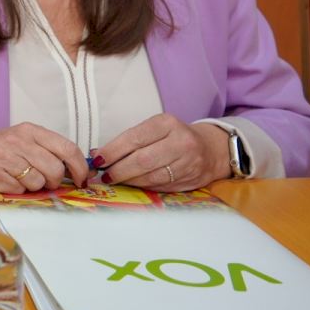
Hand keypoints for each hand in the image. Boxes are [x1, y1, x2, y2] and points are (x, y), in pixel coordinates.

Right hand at [0, 122, 88, 192]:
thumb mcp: (21, 140)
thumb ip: (47, 150)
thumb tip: (77, 170)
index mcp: (29, 130)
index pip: (66, 147)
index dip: (79, 167)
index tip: (82, 179)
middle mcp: (18, 140)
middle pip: (54, 169)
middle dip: (54, 181)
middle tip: (45, 182)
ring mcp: (4, 156)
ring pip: (38, 182)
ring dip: (34, 186)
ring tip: (20, 178)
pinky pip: (20, 190)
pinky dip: (17, 190)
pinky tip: (7, 181)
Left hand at [89, 115, 229, 191]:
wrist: (211, 149)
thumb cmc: (174, 137)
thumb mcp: (155, 129)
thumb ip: (129, 140)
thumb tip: (98, 153)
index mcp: (167, 123)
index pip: (134, 138)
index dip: (113, 150)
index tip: (98, 159)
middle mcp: (180, 142)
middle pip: (142, 160)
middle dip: (119, 169)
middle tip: (105, 174)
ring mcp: (188, 163)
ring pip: (150, 176)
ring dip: (128, 180)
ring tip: (115, 179)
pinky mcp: (191, 180)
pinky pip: (160, 186)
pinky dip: (142, 185)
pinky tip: (132, 183)